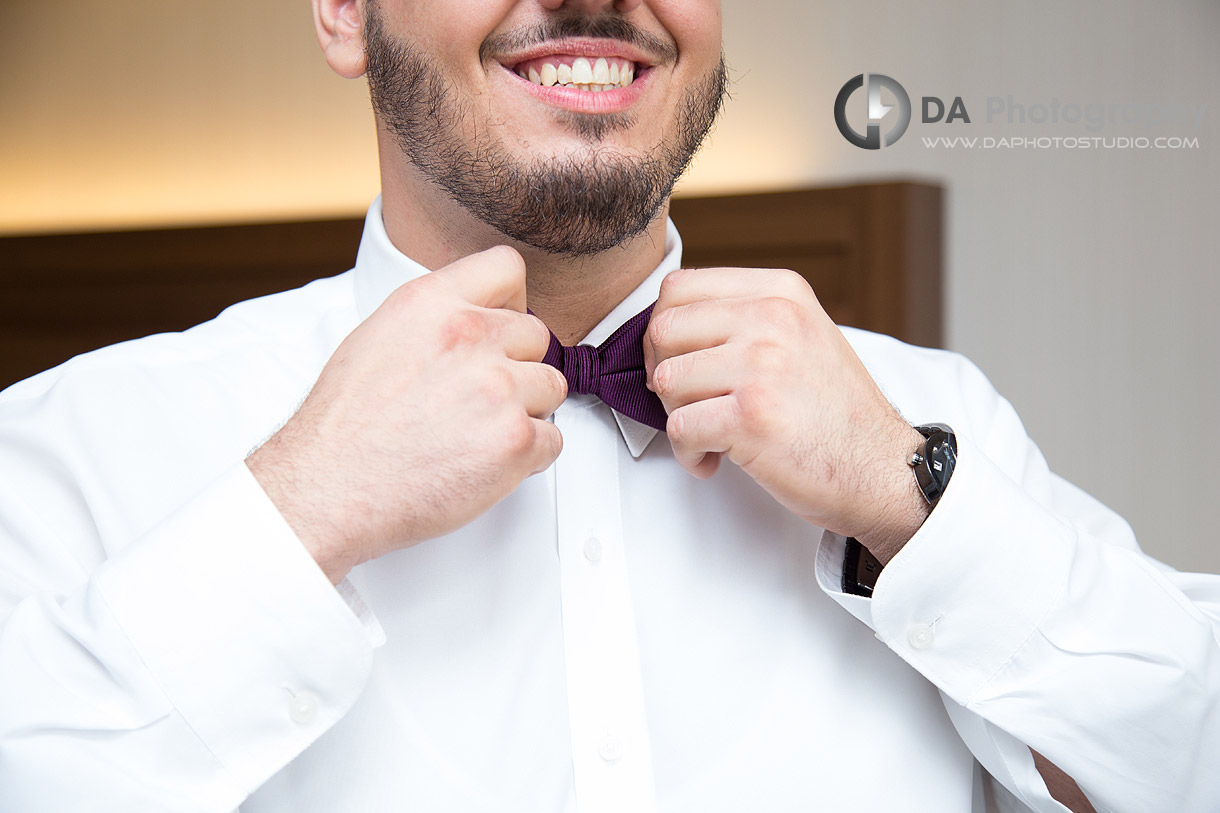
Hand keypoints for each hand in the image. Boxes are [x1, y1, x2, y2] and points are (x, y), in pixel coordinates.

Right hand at [247, 246, 565, 582]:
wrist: (330, 488)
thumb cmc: (345, 426)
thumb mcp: (379, 336)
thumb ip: (434, 318)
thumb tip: (474, 317)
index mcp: (432, 302)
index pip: (506, 267)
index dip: (510, 301)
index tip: (500, 327)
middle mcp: (469, 336)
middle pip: (536, 334)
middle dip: (516, 365)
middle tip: (478, 397)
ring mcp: (498, 388)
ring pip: (551, 386)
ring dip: (526, 410)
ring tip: (478, 431)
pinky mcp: (516, 440)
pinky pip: (553, 438)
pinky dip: (529, 455)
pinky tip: (486, 460)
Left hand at [643, 267, 927, 562]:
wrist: (884, 471)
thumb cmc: (835, 413)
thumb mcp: (801, 336)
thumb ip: (745, 318)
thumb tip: (670, 324)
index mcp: (779, 292)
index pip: (679, 288)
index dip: (666, 332)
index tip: (682, 364)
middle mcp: (771, 318)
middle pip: (662, 330)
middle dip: (663, 375)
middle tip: (691, 404)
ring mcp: (761, 365)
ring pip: (664, 380)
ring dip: (677, 417)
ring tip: (711, 434)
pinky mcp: (750, 416)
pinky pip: (679, 428)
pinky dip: (688, 454)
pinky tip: (714, 460)